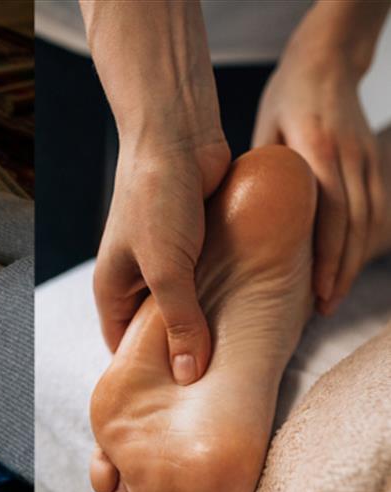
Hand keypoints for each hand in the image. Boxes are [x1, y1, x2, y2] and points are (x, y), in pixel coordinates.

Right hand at [94, 140, 230, 384]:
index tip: (177, 399)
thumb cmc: (155, 198)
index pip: (124, 347)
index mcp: (111, 289)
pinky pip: (211, 280)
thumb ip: (180, 321)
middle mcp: (136, 279)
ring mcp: (167, 261)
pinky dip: (226, 293)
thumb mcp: (166, 269)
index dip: (147, 373)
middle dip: (183, 351)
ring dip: (209, 322)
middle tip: (215, 383)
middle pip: (158, 329)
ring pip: (188, 306)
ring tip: (236, 353)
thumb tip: (191, 373)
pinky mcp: (196, 244)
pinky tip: (249, 310)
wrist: (178, 138)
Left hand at [253, 5, 386, 314]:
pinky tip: (344, 264)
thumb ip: (259, 171)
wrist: (327, 63)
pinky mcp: (373, 163)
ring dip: (353, 261)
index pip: (330, 214)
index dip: (327, 257)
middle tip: (322, 307)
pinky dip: (362, 241)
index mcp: (320, 151)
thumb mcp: (266, 130)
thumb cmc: (288, 98)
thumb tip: (237, 216)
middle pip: (354, 226)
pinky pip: (374, 210)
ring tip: (331, 296)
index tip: (316, 292)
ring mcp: (368, 160)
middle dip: (341, 270)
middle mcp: (351, 158)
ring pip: (370, 222)